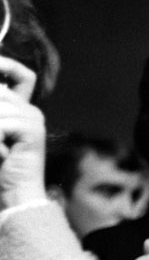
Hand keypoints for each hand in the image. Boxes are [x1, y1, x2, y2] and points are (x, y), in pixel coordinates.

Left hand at [0, 57, 46, 210]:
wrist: (17, 194)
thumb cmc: (1, 167)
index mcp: (24, 110)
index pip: (22, 75)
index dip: (6, 65)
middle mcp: (32, 111)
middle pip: (1, 92)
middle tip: (0, 137)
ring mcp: (34, 120)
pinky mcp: (32, 131)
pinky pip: (2, 124)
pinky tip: (2, 154)